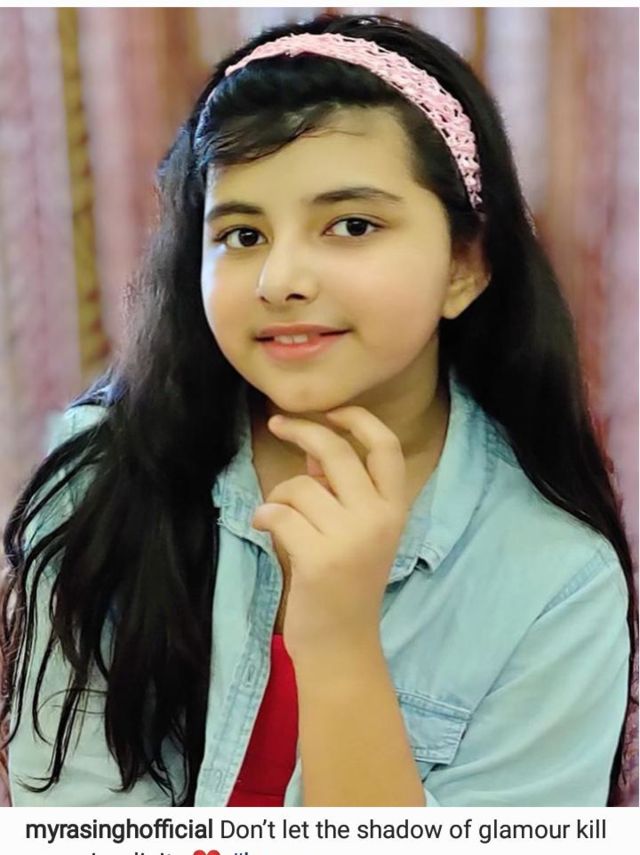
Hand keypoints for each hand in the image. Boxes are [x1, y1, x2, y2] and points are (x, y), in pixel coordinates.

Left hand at [251, 407, 408, 659]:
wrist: (342, 644)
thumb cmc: (345, 584)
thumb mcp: (357, 532)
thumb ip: (341, 492)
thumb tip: (315, 455)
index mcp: (394, 508)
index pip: (386, 446)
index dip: (358, 419)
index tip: (331, 411)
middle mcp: (379, 518)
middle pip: (336, 451)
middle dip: (301, 430)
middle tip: (277, 425)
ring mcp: (351, 538)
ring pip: (298, 486)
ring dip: (279, 496)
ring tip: (279, 519)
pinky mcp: (319, 558)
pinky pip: (278, 513)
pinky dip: (264, 517)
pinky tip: (266, 531)